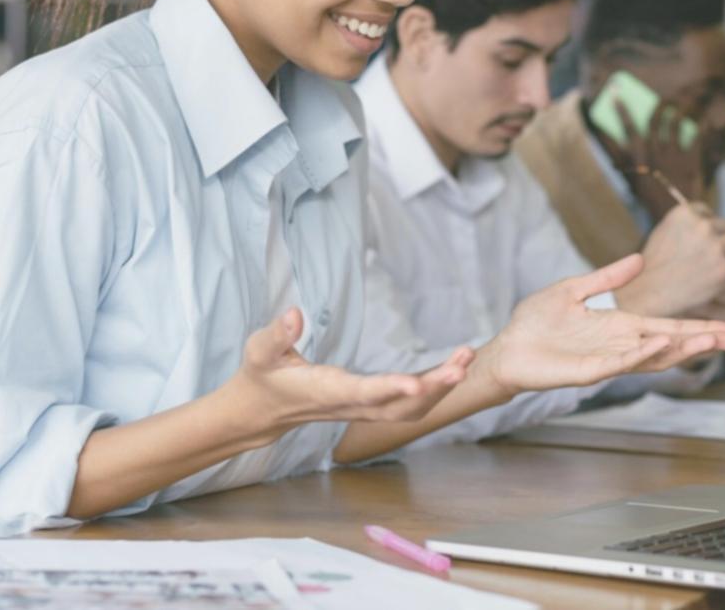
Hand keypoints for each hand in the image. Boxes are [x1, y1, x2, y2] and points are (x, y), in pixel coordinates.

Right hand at [229, 308, 473, 435]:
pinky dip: (435, 389)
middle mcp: (351, 405)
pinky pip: (409, 405)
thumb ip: (277, 334)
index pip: (363, 393)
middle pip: (400, 406)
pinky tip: (454, 367)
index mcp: (326, 391)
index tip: (417, 383)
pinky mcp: (371, 406)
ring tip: (466, 358)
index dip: (390, 389)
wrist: (262, 411)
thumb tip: (294, 313)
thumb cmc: (262, 376)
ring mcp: (363, 409)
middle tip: (462, 364)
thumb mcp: (259, 351)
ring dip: (441, 387)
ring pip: (411, 410)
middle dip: (433, 388)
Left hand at [477, 254, 724, 395]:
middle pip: (672, 344)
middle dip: (705, 341)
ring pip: (653, 357)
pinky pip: (620, 363)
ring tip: (713, 339)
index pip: (669, 327)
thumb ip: (607, 277)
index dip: (700, 327)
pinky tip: (661, 343)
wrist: (508, 347)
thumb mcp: (574, 289)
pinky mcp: (588, 372)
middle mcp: (621, 345)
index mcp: (620, 326)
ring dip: (682, 348)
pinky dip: (642, 354)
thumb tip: (639, 258)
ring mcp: (608, 360)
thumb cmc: (537, 322)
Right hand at [605, 97, 706, 219]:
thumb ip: (618, 155)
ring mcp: (675, 156)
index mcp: (639, 157)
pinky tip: (703, 119)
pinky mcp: (692, 161)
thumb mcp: (629, 177)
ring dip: (678, 111)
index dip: (621, 109)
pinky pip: (698, 137)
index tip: (616, 95)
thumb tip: (605, 134)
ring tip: (681, 105)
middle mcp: (656, 153)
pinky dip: (701, 125)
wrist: (674, 214)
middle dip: (659, 105)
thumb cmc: (650, 195)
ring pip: (676, 124)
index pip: (628, 127)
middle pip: (655, 120)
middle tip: (663, 99)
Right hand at [619, 201, 724, 317]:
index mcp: (685, 213)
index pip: (707, 211)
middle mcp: (701, 226)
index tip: (701, 240)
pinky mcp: (723, 269)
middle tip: (714, 255)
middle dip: (723, 239)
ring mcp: (714, 247)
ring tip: (719, 266)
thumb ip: (685, 222)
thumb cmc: (654, 264)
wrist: (649, 293)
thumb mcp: (663, 231)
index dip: (706, 226)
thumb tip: (707, 217)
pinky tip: (719, 280)